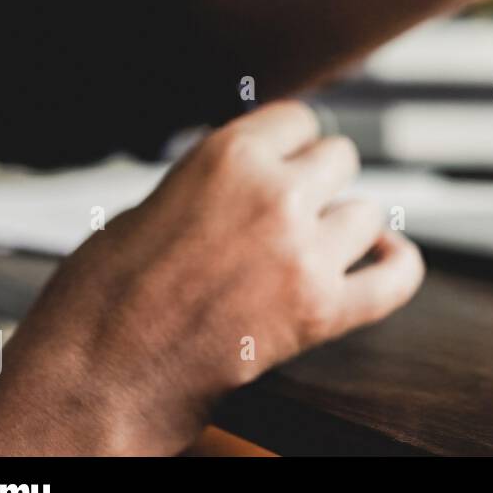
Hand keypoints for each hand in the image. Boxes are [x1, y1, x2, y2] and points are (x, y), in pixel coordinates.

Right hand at [0, 101, 423, 454]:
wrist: (96, 374)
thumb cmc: (105, 293)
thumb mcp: (155, 200)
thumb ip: (219, 182)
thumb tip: (262, 176)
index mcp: (227, 155)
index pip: (299, 119)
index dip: (290, 145)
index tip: (285, 162)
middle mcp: (275, 194)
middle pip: (340, 159)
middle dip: (318, 183)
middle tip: (290, 214)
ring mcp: (304, 252)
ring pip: (367, 213)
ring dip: (343, 228)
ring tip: (309, 249)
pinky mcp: (320, 311)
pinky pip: (396, 277)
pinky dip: (396, 268)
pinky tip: (385, 260)